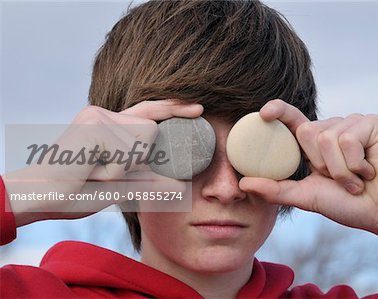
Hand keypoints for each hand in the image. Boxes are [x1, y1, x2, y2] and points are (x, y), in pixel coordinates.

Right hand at [4, 100, 202, 225]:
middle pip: (151, 129)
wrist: (44, 197)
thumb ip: (150, 179)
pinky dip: (115, 170)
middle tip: (102, 171)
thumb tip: (182, 183)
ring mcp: (98, 116)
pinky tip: (91, 170)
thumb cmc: (79, 191)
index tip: (199, 109)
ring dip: (124, 166)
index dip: (174, 109)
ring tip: (95, 171)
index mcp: (110, 125)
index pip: (149, 112)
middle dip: (137, 159)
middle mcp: (104, 114)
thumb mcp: (122, 184)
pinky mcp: (94, 125)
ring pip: (142, 139)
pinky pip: (127, 150)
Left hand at [240, 99, 377, 231]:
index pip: (292, 119)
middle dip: (322, 166)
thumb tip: (243, 184)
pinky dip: (357, 164)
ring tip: (356, 178)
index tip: (264, 113)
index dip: (279, 111)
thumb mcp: (305, 196)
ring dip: (341, 171)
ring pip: (328, 139)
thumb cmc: (347, 203)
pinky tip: (369, 170)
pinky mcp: (372, 123)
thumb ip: (276, 189)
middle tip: (341, 179)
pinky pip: (350, 139)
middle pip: (307, 132)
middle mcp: (331, 128)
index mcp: (314, 142)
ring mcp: (352, 123)